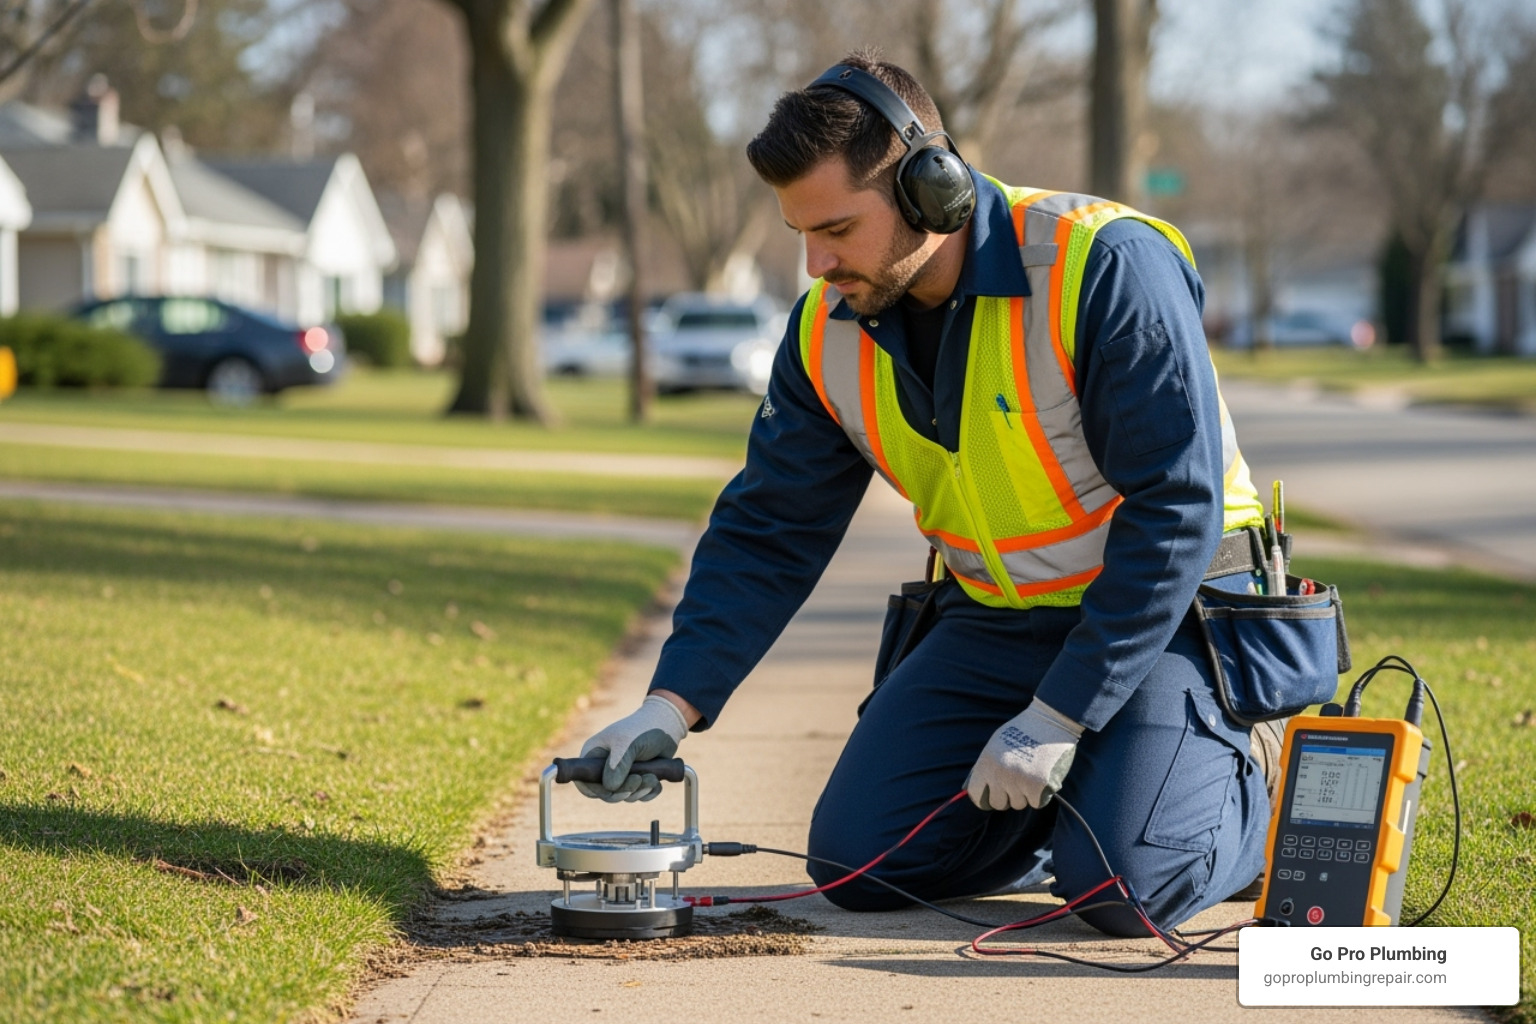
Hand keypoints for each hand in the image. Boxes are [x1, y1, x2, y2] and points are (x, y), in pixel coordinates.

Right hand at [575, 694, 689, 801]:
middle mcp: (605, 766)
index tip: (613, 788)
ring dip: (639, 791)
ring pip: (625, 795)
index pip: (584, 781)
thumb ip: (617, 765)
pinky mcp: (638, 778)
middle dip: (623, 791)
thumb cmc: (643, 730)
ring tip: (652, 777)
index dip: (596, 790)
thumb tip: (610, 788)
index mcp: (594, 754)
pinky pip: (640, 795)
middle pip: (606, 793)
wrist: (667, 723)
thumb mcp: (627, 744)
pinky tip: (656, 780)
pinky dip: (649, 792)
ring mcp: (622, 773)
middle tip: (638, 780)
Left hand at [966, 700, 1083, 810]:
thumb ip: (987, 767)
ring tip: (1032, 771)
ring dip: (1026, 794)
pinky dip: (1042, 794)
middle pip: (999, 804)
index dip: (985, 799)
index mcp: (986, 763)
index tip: (992, 798)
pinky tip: (1043, 775)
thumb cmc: (1022, 732)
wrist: (1050, 721)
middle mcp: (1000, 774)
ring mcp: (1019, 781)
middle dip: (1008, 796)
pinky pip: (1037, 803)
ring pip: (1019, 804)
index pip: (976, 795)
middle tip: (1018, 781)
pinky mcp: (1039, 786)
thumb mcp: (996, 744)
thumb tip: (978, 789)